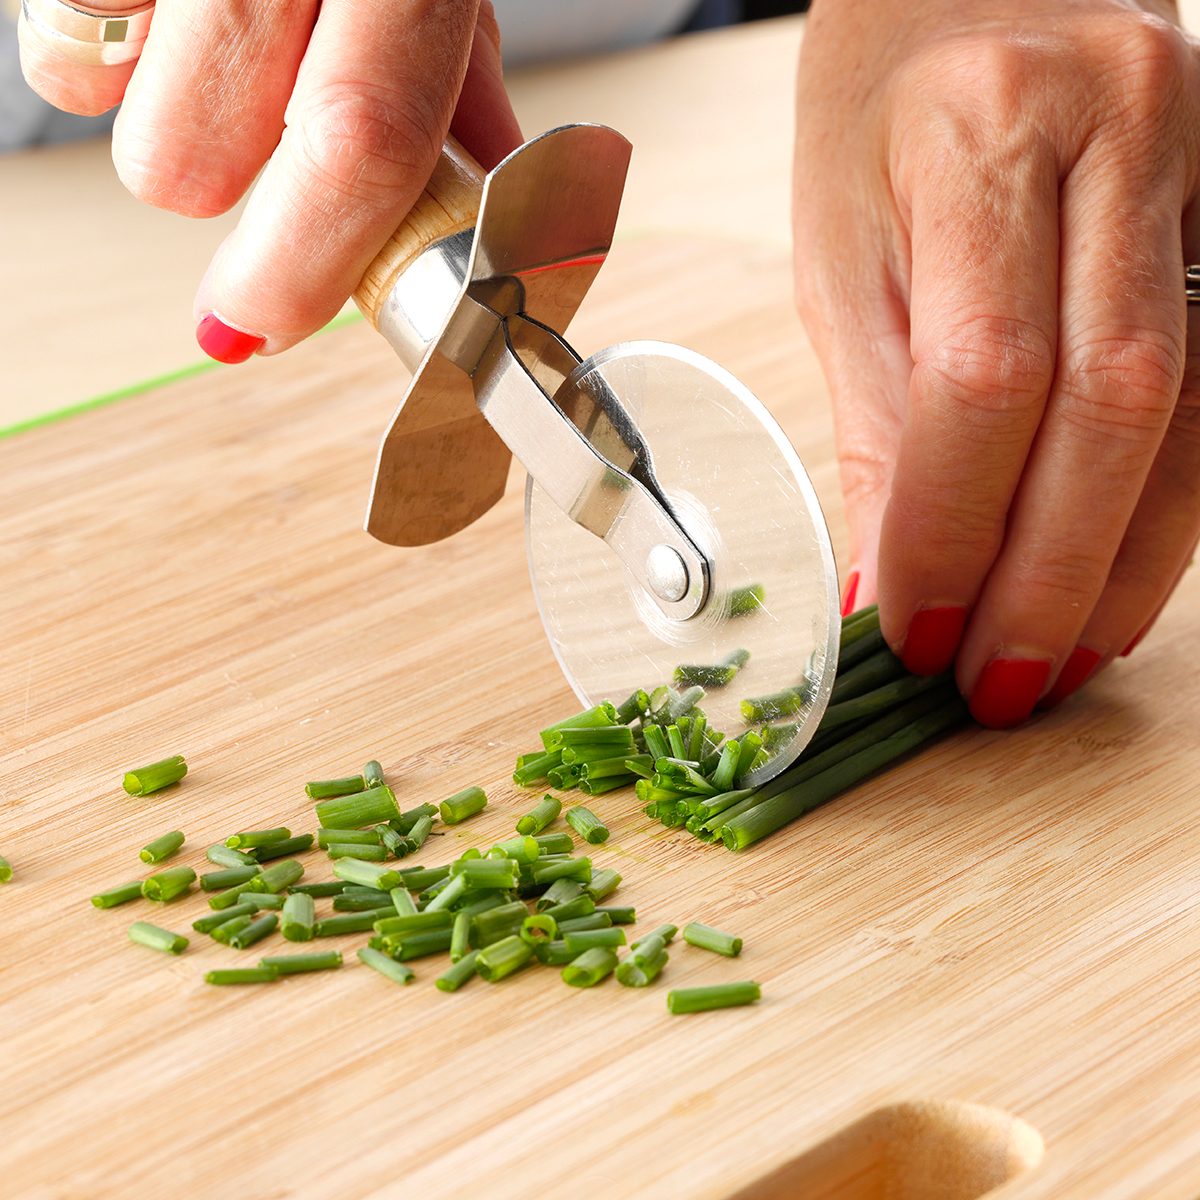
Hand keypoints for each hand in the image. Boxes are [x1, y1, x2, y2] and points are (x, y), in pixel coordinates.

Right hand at [19, 0, 521, 361]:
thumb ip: (458, 87)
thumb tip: (483, 210)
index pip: (358, 140)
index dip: (303, 265)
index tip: (255, 327)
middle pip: (186, 157)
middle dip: (208, 186)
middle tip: (244, 127)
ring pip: (81, 93)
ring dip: (137, 99)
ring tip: (194, 30)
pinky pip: (48, 19)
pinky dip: (86, 31)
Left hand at [793, 0, 1199, 725]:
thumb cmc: (881, 116)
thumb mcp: (845, 255)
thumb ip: (881, 420)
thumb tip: (894, 582)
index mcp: (988, 129)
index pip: (984, 376)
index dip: (953, 526)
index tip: (912, 628)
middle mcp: (1126, 128)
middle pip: (1114, 403)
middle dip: (1050, 573)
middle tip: (996, 681)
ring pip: (1192, 406)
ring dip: (1126, 561)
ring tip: (1060, 655)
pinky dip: (1170, 502)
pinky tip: (1124, 577)